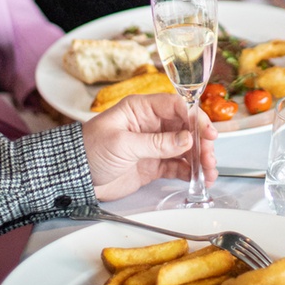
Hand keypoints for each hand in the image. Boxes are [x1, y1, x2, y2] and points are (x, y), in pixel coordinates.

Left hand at [82, 94, 218, 200]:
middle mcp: (151, 125)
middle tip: (210, 157)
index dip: (195, 117)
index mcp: (141, 109)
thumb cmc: (89, 150)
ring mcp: (154, 145)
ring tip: (209, 172)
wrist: (74, 177)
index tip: (207, 132)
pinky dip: (190, 172)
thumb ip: (157, 143)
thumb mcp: (123, 144)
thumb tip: (187, 139)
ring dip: (200, 159)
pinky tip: (199, 178)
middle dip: (201, 142)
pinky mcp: (153, 165)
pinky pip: (177, 166)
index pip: (176, 106)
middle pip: (186, 128)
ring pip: (185, 149)